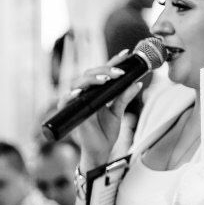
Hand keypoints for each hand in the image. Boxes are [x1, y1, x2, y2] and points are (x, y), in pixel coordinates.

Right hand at [64, 50, 143, 165]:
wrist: (100, 150)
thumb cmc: (106, 132)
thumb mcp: (118, 113)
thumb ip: (124, 98)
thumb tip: (137, 84)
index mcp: (97, 92)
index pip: (103, 72)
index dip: (113, 62)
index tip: (126, 54)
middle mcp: (85, 94)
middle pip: (90, 74)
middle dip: (104, 70)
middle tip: (119, 72)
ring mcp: (77, 102)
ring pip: (78, 83)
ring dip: (91, 79)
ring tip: (105, 80)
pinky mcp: (70, 113)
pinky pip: (66, 101)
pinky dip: (71, 95)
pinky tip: (80, 92)